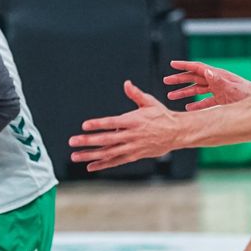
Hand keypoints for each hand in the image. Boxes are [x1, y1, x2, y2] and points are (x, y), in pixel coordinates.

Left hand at [68, 80, 184, 171]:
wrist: (177, 133)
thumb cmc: (162, 115)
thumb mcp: (150, 102)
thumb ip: (136, 94)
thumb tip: (126, 83)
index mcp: (133, 120)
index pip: (112, 123)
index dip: (98, 124)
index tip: (84, 125)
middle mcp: (131, 135)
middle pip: (106, 139)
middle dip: (88, 141)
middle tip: (72, 141)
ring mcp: (132, 147)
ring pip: (108, 153)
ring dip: (91, 155)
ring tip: (75, 156)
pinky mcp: (134, 156)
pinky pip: (116, 161)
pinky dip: (103, 165)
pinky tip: (90, 166)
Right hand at [163, 59, 250, 109]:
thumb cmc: (247, 94)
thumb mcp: (231, 88)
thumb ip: (218, 80)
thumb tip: (205, 71)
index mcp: (217, 75)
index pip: (197, 68)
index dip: (184, 65)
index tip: (171, 64)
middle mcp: (216, 81)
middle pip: (194, 78)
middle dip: (180, 79)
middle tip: (165, 81)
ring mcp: (218, 90)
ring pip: (197, 90)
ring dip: (184, 93)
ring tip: (171, 96)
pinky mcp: (221, 100)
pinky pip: (205, 102)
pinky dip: (196, 105)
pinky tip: (188, 108)